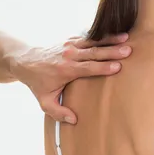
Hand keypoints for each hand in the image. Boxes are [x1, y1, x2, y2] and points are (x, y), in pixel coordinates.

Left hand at [11, 34, 131, 122]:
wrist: (25, 61)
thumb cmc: (37, 83)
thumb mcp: (44, 102)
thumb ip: (58, 112)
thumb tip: (73, 120)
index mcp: (65, 70)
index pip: (88, 68)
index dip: (103, 67)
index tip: (117, 66)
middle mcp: (69, 55)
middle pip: (94, 52)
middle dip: (112, 51)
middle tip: (128, 50)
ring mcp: (70, 45)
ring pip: (93, 41)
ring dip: (110, 39)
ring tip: (126, 38)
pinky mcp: (71, 40)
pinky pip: (89, 36)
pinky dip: (102, 35)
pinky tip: (115, 33)